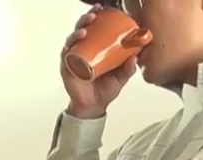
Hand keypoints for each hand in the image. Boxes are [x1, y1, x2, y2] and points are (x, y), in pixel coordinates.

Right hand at [60, 4, 136, 118]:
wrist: (94, 106)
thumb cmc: (105, 89)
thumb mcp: (121, 77)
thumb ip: (128, 68)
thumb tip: (136, 57)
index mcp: (96, 49)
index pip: (95, 29)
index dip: (97, 18)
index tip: (103, 9)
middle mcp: (83, 50)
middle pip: (82, 29)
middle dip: (87, 20)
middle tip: (94, 15)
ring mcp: (74, 57)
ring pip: (73, 39)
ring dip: (78, 31)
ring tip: (86, 29)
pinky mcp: (68, 66)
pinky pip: (67, 53)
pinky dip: (71, 46)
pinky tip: (76, 42)